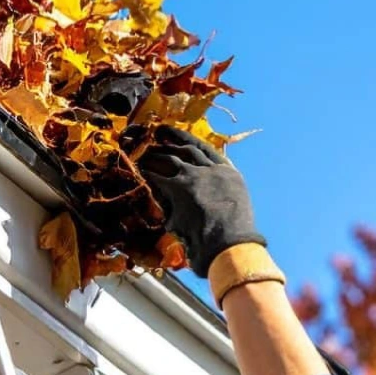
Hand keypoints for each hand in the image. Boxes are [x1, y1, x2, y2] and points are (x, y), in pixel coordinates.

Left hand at [136, 125, 264, 276]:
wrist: (228, 241)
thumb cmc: (235, 235)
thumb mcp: (235, 209)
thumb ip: (220, 198)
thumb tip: (205, 203)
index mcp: (229, 174)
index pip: (207, 151)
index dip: (191, 141)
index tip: (180, 135)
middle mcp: (211, 170)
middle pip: (187, 149)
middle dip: (171, 140)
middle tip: (158, 133)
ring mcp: (194, 176)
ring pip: (171, 158)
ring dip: (157, 154)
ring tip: (145, 151)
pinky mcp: (177, 188)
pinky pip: (158, 176)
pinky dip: (148, 173)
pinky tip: (140, 171)